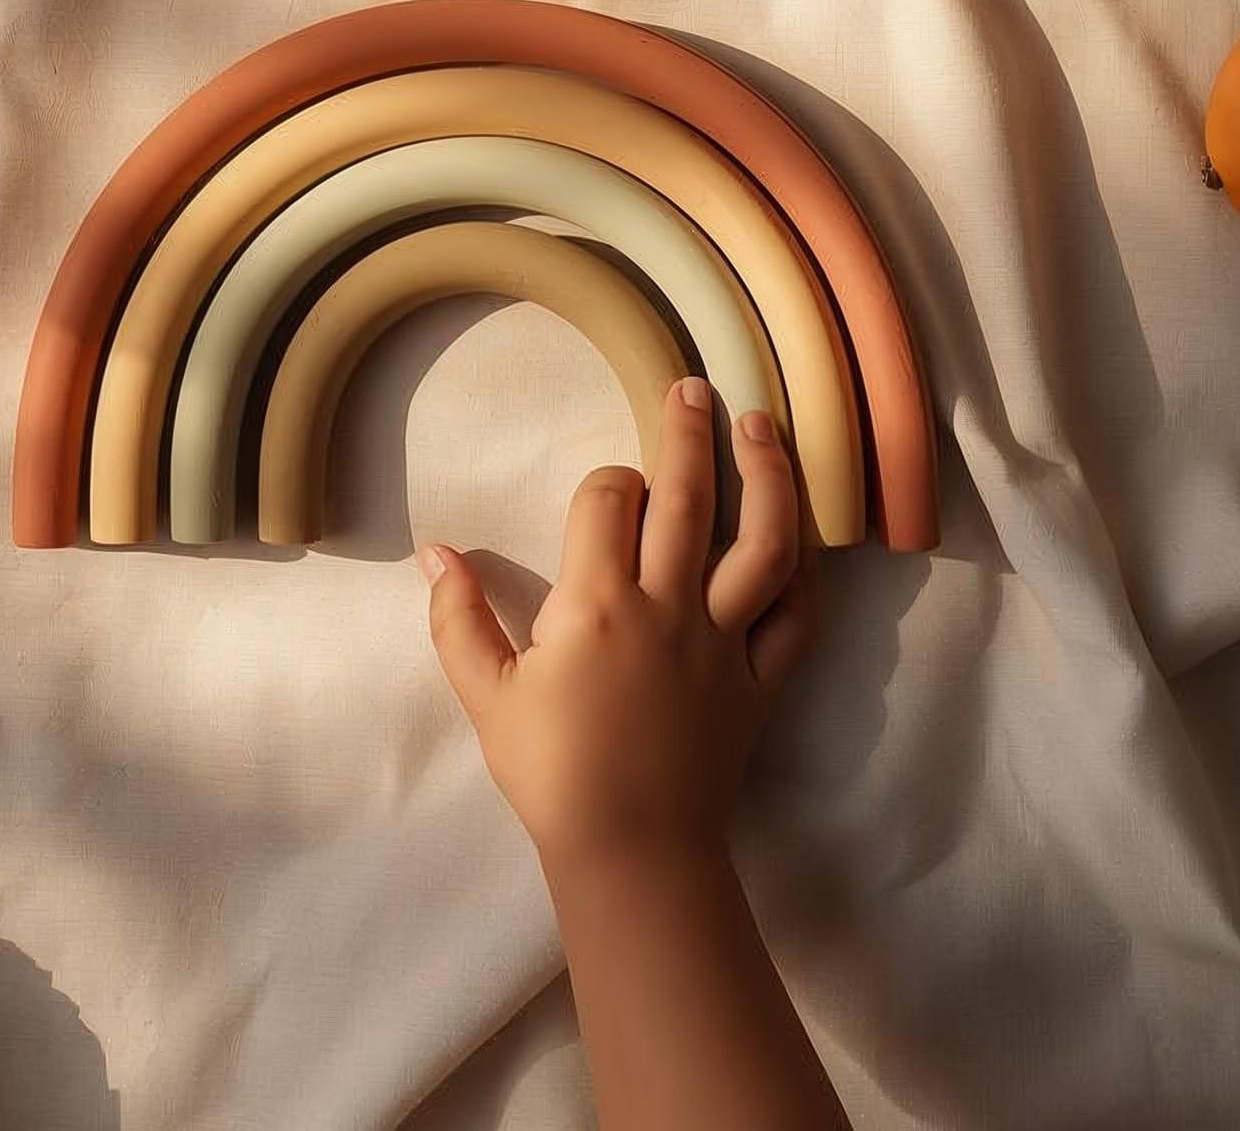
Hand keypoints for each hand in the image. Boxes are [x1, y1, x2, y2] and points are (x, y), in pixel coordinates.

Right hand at [419, 376, 820, 868]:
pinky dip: (805, 573)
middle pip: (689, 498)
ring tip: (762, 428)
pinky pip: (798, 616)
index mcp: (597, 606)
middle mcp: (669, 608)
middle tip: (692, 387)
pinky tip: (798, 538)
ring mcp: (724, 642)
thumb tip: (434, 552)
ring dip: (768, 476)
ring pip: (764, 542)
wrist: (633, 852)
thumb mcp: (487, 697)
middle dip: (690, 432)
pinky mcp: (761, 679)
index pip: (609, 502)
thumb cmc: (553, 775)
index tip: (607, 487)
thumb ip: (459, 620)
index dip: (607, 480)